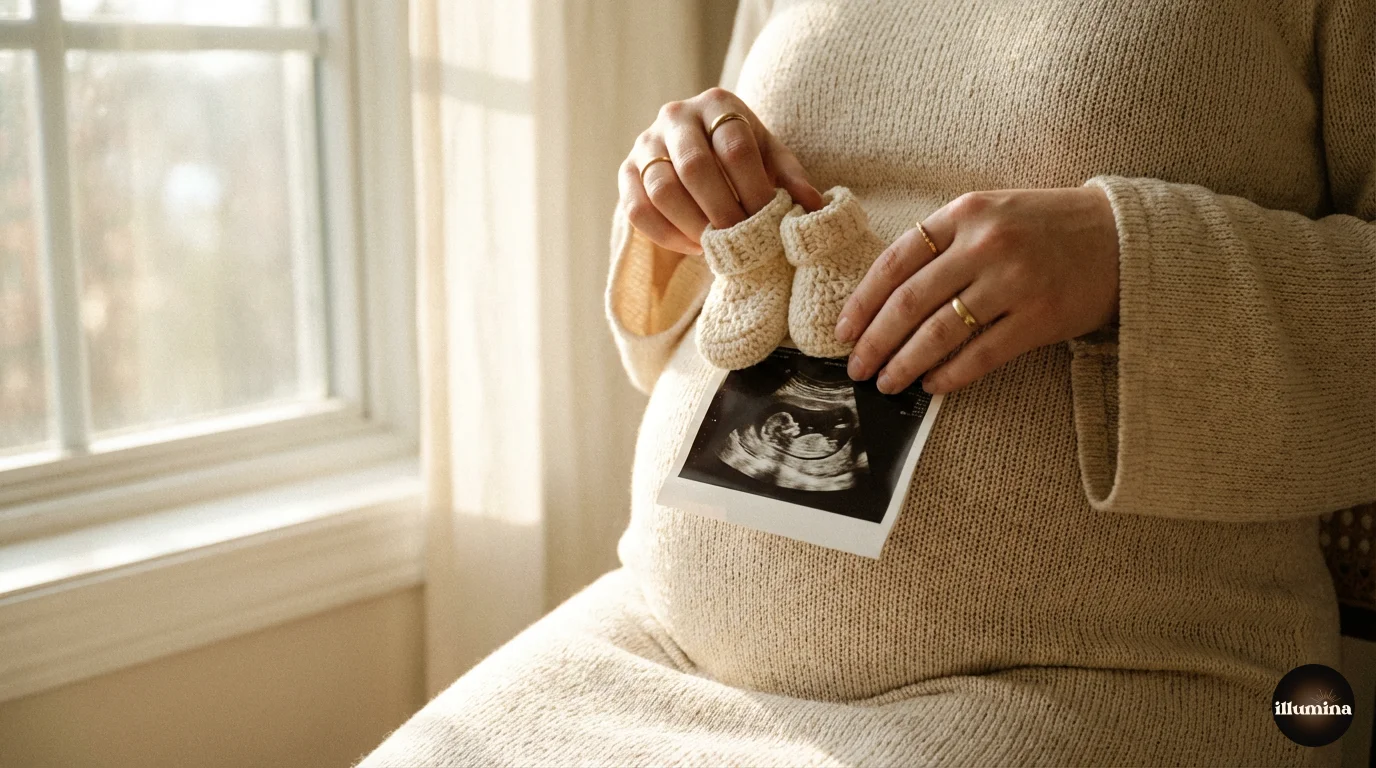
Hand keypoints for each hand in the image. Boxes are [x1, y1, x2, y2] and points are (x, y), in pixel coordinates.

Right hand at [618, 87, 824, 254]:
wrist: (699, 151)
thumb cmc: (742, 156)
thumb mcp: (771, 158)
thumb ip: (791, 179)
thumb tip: (814, 207)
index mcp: (718, 103)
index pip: (734, 145)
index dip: (753, 188)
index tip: (769, 220)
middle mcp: (676, 115)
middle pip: (695, 167)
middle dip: (722, 211)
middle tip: (743, 240)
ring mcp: (646, 142)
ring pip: (661, 189)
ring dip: (692, 225)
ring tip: (718, 247)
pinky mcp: (626, 171)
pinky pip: (637, 209)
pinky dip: (666, 235)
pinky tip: (693, 247)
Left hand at [836, 187, 1120, 394]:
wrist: (1122, 235)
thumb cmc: (1047, 228)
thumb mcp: (991, 213)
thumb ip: (944, 244)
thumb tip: (887, 297)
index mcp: (965, 213)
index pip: (895, 261)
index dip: (863, 301)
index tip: (843, 331)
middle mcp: (986, 244)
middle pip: (910, 301)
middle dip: (875, 341)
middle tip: (856, 368)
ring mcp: (1014, 281)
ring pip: (940, 332)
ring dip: (905, 363)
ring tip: (886, 383)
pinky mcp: (1040, 317)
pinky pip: (981, 354)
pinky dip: (950, 375)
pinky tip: (931, 386)